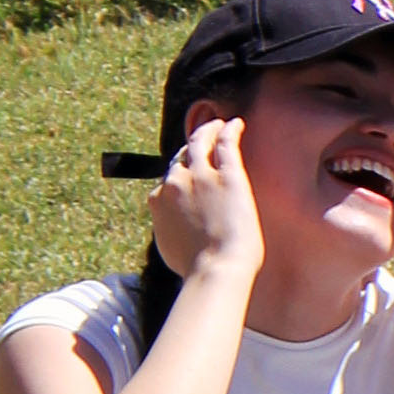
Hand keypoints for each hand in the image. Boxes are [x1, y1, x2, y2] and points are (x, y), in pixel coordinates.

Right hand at [150, 112, 262, 289]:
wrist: (215, 269)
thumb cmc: (198, 269)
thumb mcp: (171, 249)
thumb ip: (170, 231)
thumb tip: (176, 234)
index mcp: (158, 201)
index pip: (166, 182)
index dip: (177, 178)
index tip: (186, 176)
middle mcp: (174, 183)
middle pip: (180, 158)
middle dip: (189, 148)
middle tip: (201, 140)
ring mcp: (201, 176)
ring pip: (200, 143)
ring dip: (207, 131)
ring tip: (217, 124)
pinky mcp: (227, 175)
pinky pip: (226, 144)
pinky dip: (228, 130)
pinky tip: (235, 123)